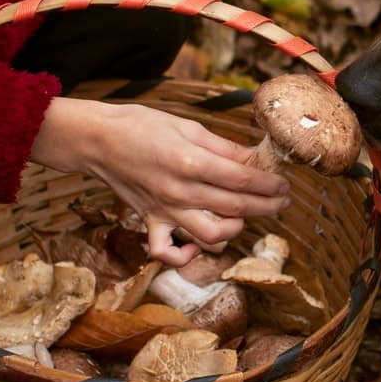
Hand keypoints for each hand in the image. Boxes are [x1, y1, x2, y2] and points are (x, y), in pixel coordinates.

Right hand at [31, 98, 290, 264]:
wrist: (97, 140)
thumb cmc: (141, 125)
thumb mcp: (187, 126)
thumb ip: (222, 146)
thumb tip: (254, 158)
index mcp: (189, 161)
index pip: (241, 180)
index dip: (268, 184)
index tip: (283, 184)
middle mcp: (179, 191)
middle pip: (235, 207)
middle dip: (266, 206)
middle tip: (282, 201)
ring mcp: (164, 210)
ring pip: (210, 236)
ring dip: (236, 230)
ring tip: (246, 217)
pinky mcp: (150, 221)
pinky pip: (166, 252)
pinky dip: (184, 256)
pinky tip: (198, 246)